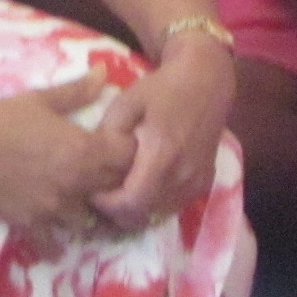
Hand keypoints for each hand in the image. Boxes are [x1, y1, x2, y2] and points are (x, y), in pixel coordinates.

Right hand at [0, 74, 135, 230]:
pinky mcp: (32, 223)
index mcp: (84, 151)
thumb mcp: (41, 99)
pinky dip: (58, 237)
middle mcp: (77, 184)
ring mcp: (56, 208)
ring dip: (89, 211)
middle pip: (114, 191)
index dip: (128, 154)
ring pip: (90, 220)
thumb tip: (104, 71)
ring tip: (81, 203)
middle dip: (114, 183)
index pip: (128, 159)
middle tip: (105, 174)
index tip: (120, 149)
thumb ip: (77, 90)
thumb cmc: (2, 116)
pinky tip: (55, 230)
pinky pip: (55, 241)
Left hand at [89, 36, 234, 227]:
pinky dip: (156, 204)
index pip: (131, 202)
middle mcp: (183, 175)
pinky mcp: (205, 183)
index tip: (91, 193)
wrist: (205, 83)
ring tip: (118, 191)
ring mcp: (198, 181)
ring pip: (160, 213)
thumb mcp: (126, 103)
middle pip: (144, 214)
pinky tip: (142, 187)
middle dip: (118, 211)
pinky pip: (175, 205)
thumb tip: (91, 162)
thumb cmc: (161, 89)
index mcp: (162, 155)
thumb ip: (107, 134)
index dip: (107, 205)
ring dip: (137, 209)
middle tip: (100, 195)